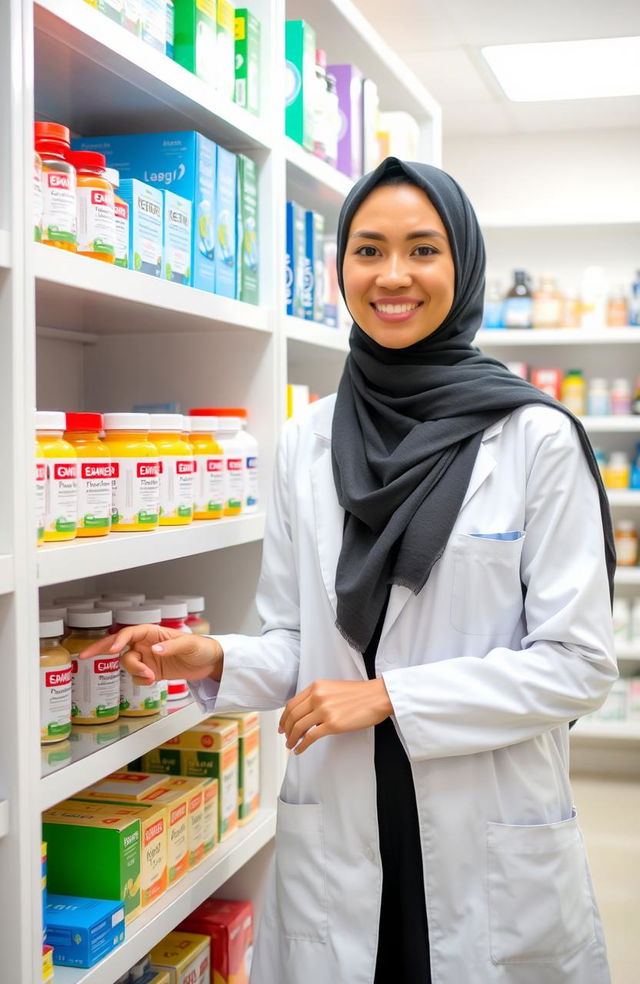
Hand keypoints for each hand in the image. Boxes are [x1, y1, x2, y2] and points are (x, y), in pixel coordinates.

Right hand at [79, 624, 223, 685]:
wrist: (209, 663)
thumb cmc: (201, 647)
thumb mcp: (189, 645)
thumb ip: (171, 646)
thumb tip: (154, 649)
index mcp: (153, 632)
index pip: (130, 633)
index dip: (119, 640)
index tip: (113, 650)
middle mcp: (146, 644)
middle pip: (118, 645)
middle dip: (100, 649)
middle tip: (84, 656)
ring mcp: (147, 658)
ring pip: (127, 664)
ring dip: (134, 672)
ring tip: (151, 677)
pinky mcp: (151, 671)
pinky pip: (136, 677)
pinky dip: (140, 681)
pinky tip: (152, 681)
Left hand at [278, 678, 392, 754]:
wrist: (377, 696)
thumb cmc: (359, 694)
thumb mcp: (333, 688)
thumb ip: (318, 697)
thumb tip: (306, 714)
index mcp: (316, 687)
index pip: (292, 704)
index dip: (284, 717)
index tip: (282, 726)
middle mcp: (317, 697)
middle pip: (292, 716)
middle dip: (286, 729)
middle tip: (285, 737)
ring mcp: (324, 710)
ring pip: (298, 727)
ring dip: (292, 739)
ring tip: (291, 745)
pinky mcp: (333, 724)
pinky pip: (310, 737)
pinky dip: (302, 745)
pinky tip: (300, 750)